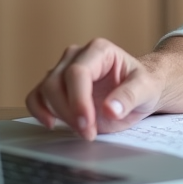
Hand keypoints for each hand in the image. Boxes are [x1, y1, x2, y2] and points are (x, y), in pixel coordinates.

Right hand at [26, 38, 164, 140]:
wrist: (139, 90)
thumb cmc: (143, 84)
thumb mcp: (146, 89)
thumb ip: (130, 97)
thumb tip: (110, 110)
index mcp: (99, 50)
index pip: (77, 72)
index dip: (78, 100)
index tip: (87, 124)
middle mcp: (76, 56)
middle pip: (55, 83)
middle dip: (69, 112)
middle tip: (88, 133)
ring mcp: (63, 70)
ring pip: (43, 91)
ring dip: (58, 115)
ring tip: (83, 131)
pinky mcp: (56, 88)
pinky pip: (36, 97)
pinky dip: (39, 112)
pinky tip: (53, 124)